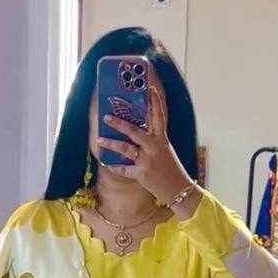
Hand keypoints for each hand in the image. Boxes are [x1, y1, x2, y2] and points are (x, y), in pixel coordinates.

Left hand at [99, 85, 196, 206]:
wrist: (178, 189)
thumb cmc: (171, 169)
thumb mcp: (165, 151)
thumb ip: (153, 142)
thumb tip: (136, 134)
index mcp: (162, 140)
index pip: (159, 117)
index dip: (155, 102)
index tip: (150, 88)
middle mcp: (154, 147)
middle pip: (134, 131)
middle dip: (119, 124)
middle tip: (107, 117)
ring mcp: (147, 161)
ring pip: (126, 149)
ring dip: (111, 144)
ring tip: (99, 140)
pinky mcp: (142, 174)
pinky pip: (124, 169)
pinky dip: (116, 167)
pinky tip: (108, 164)